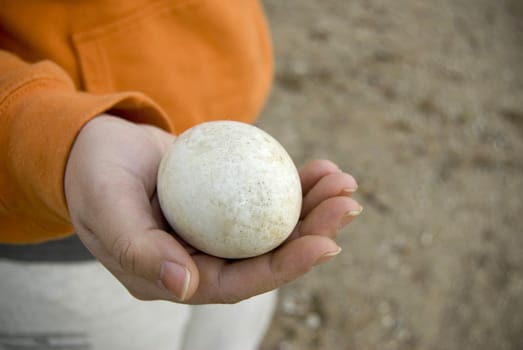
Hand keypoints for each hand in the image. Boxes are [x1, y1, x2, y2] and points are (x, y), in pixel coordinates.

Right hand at [65, 115, 361, 303]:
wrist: (95, 144)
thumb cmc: (94, 175)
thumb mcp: (106, 208)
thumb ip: (137, 249)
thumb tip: (183, 286)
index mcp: (176, 276)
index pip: (239, 282)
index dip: (285, 267)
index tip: (325, 243)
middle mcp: (201, 258)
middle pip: (267, 255)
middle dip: (314, 233)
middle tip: (348, 203)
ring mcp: (215, 230)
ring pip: (273, 227)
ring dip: (312, 208)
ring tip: (343, 182)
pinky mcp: (224, 202)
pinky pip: (263, 197)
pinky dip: (292, 184)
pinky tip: (319, 170)